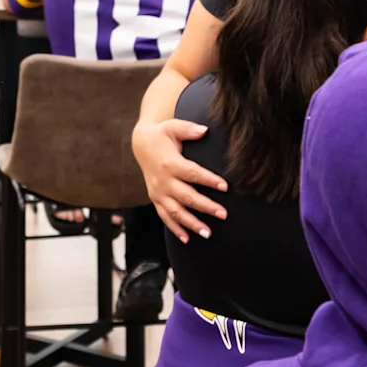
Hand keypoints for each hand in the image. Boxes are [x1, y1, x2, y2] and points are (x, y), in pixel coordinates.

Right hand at [133, 117, 225, 243]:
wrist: (141, 144)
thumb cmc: (162, 135)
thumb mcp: (173, 127)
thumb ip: (189, 129)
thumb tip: (205, 130)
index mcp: (170, 164)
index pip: (193, 174)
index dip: (209, 180)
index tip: (225, 187)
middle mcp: (164, 181)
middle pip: (187, 197)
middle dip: (206, 207)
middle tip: (223, 214)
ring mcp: (158, 193)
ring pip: (176, 212)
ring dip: (191, 224)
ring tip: (208, 233)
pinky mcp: (155, 199)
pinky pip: (165, 217)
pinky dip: (175, 229)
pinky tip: (188, 239)